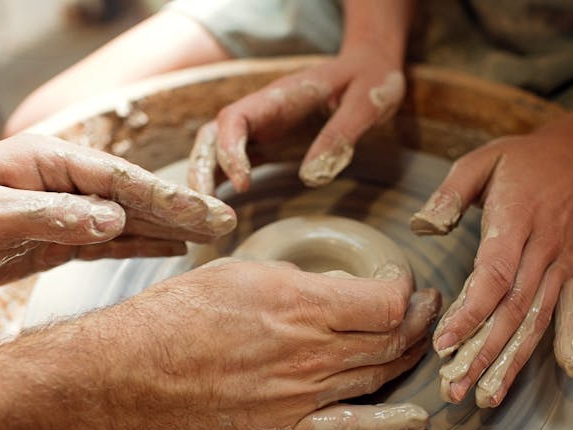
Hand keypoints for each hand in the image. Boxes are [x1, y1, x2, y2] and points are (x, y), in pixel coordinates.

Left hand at [0, 134, 235, 291]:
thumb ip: (51, 215)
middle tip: (226, 221)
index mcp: (48, 162)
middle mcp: (63, 183)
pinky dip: (142, 244)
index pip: (119, 180)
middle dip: (181, 208)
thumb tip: (112, 220)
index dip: (165, 196)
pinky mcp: (59, 239)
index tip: (204, 211)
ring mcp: (64, 211)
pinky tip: (171, 247)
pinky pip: (109, 241)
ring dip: (169, 227)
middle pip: (133, 196)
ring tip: (211, 234)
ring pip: (127, 219)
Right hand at [113, 260, 439, 429]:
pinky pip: (349, 429)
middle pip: (391, 339)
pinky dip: (389, 424)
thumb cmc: (179, 314)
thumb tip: (323, 290)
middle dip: (418, 320)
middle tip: (426, 309)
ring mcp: (302, 395)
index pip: (385, 302)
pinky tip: (416, 418)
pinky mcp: (286, 428)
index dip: (403, 292)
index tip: (400, 285)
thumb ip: (293, 282)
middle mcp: (311, 352)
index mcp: (302, 305)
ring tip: (420, 343)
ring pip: (377, 377)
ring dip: (409, 358)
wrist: (135, 369)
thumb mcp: (240, 272)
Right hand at [187, 50, 404, 193]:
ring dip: (206, 180)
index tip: (243, 185)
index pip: (235, 118)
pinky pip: (235, 161)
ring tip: (209, 216)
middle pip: (213, 136)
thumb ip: (340, 135)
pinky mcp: (267, 141)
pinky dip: (222, 182)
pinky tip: (221, 207)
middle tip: (207, 208)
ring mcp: (261, 126)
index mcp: (280, 96)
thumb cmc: (370, 81)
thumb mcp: (366, 103)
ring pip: (217, 150)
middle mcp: (262, 110)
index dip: (230, 151)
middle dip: (202, 170)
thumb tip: (311, 176)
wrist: (370, 69)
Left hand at [411, 126, 572, 406]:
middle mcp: (542, 250)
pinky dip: (569, 339)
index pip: (493, 278)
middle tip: (455, 390)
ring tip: (487, 396)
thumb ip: (450, 194)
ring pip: (536, 320)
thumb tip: (422, 226)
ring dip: (512, 360)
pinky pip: (571, 309)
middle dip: (482, 355)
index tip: (443, 345)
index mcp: (515, 222)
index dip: (469, 314)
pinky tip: (567, 370)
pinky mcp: (572, 271)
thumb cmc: (522, 159)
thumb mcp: (480, 161)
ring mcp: (561, 264)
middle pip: (512, 311)